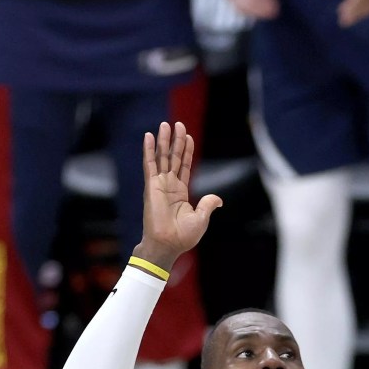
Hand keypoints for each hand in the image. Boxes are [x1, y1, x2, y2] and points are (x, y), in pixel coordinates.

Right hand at [137, 122, 222, 267]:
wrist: (168, 244)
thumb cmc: (183, 236)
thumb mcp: (201, 218)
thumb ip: (208, 204)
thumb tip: (219, 199)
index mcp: (180, 192)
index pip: (184, 166)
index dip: (187, 151)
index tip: (189, 137)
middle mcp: (169, 186)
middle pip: (173, 158)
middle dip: (176, 141)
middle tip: (178, 124)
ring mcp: (159, 184)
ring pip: (162, 157)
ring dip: (164, 141)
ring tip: (165, 124)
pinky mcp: (151, 186)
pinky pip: (150, 164)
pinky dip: (149, 150)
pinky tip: (149, 136)